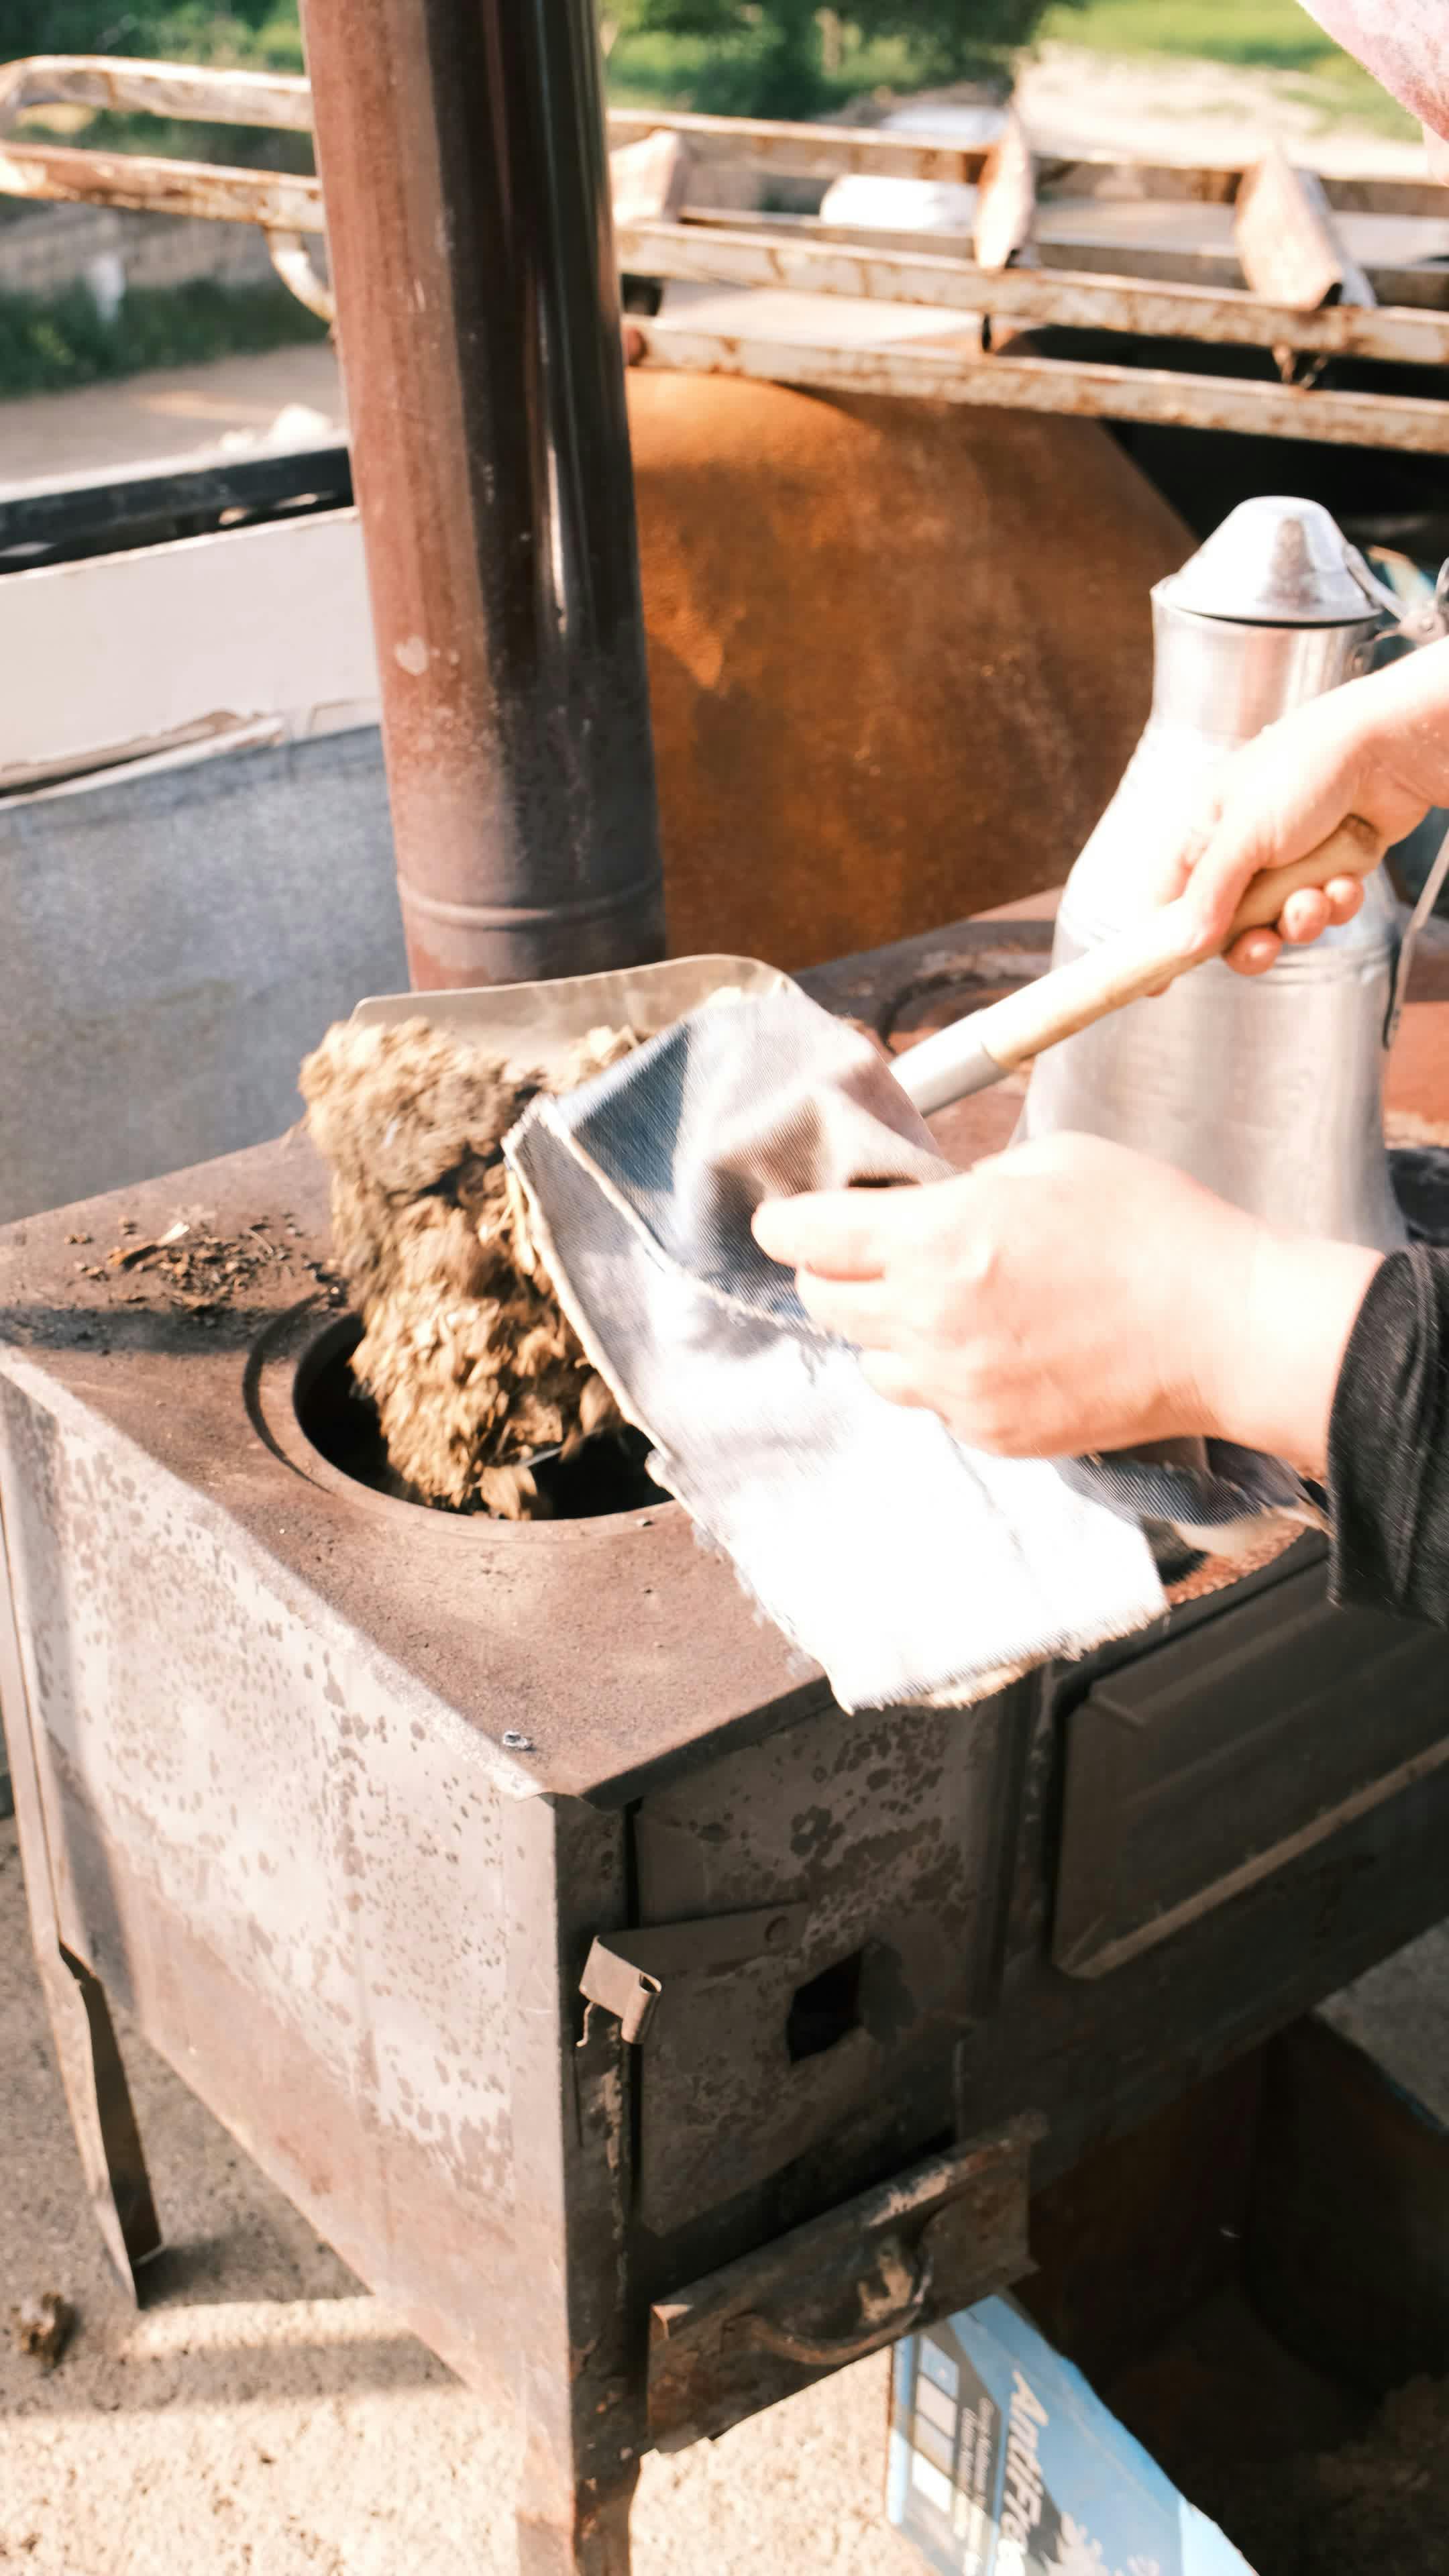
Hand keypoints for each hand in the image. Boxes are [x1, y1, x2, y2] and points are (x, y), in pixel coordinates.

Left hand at [753, 1132, 1380, 1474]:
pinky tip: (995, 1345)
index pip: (808, 1238)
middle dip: (832, 1273)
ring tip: (939, 1304)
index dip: (785, 1225)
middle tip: (863, 1253)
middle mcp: (931, 1322)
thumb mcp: (1054, 1162)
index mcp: (938, 1240)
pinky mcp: (993, 1433)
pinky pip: (934, 1403)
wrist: (1227, 1330)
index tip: (783, 1220)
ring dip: (884, 1332)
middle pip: (824, 1305)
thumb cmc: (1155, 1230)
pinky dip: (943, 1374)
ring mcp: (960, 1389)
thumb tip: (938, 1200)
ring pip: (872, 1364)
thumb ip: (973, 1181)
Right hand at [1154, 637, 1448, 975]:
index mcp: (1206, 830)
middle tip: (1262, 947)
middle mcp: (1242, 849)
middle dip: (1248, 941)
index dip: (1162, 941)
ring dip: (1299, 921)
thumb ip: (1211, 894)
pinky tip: (1345, 882)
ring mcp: (1287, 861)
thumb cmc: (1303, 771)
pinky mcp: (1329, 869)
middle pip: (1226, 924)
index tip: (1158, 987)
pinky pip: (1322, 909)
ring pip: (1279, 923)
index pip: (1169, 896)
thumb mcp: (1243, 834)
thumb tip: (1183, 947)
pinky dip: (1334, 903)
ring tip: (1314, 901)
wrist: (1386, 749)